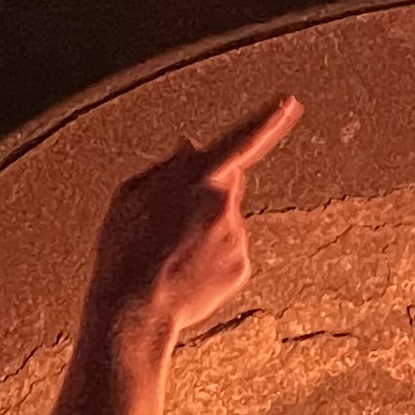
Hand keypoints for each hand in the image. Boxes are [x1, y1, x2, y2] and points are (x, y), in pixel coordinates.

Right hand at [89, 96, 300, 342]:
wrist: (134, 310)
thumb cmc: (124, 251)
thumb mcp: (129, 196)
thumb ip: (166, 165)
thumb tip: (189, 149)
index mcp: (199, 177)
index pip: (241, 140)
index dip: (267, 120)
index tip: (289, 103)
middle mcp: (226, 204)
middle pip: (226, 185)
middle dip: (207, 193)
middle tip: (170, 222)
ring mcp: (238, 236)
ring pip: (226, 221)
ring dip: (204, 230)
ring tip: (169, 254)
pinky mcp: (243, 265)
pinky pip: (230, 251)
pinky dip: (212, 257)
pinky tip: (185, 271)